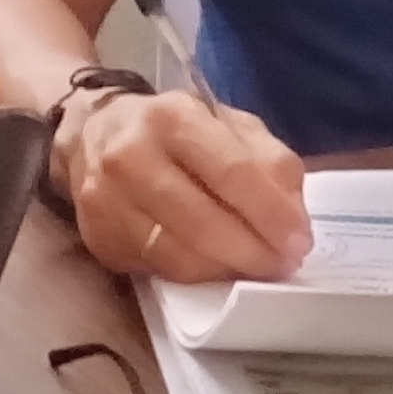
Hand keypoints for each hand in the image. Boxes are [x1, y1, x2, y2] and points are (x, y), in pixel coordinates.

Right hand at [56, 91, 310, 282]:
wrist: (92, 135)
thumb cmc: (175, 130)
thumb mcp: (228, 124)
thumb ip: (269, 161)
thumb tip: (293, 220)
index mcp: (171, 117)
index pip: (230, 172)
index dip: (270, 213)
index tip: (300, 242)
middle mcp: (131, 157)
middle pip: (202, 222)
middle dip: (253, 252)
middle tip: (283, 265)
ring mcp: (107, 202)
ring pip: (179, 256)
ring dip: (228, 271)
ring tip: (256, 269)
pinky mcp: (99, 239)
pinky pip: (159, 270)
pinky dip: (198, 276)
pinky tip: (218, 268)